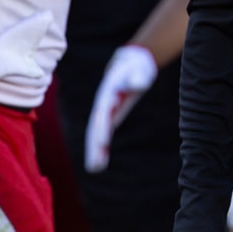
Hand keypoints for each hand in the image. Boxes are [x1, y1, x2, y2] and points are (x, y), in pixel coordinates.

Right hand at [84, 45, 157, 171]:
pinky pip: (105, 132)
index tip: (102, 143)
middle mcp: (104, 104)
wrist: (131, 63)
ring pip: (98, 132)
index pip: (103, 113)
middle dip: (95, 146)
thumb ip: (137, 78)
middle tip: (93, 166)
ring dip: (96, 150)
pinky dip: (102, 146)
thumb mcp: (138, 70)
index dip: (102, 127)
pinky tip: (101, 160)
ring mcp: (106, 110)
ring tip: (95, 168)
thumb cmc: (136, 66)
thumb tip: (138, 85)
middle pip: (96, 127)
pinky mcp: (111, 115)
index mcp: (108, 93)